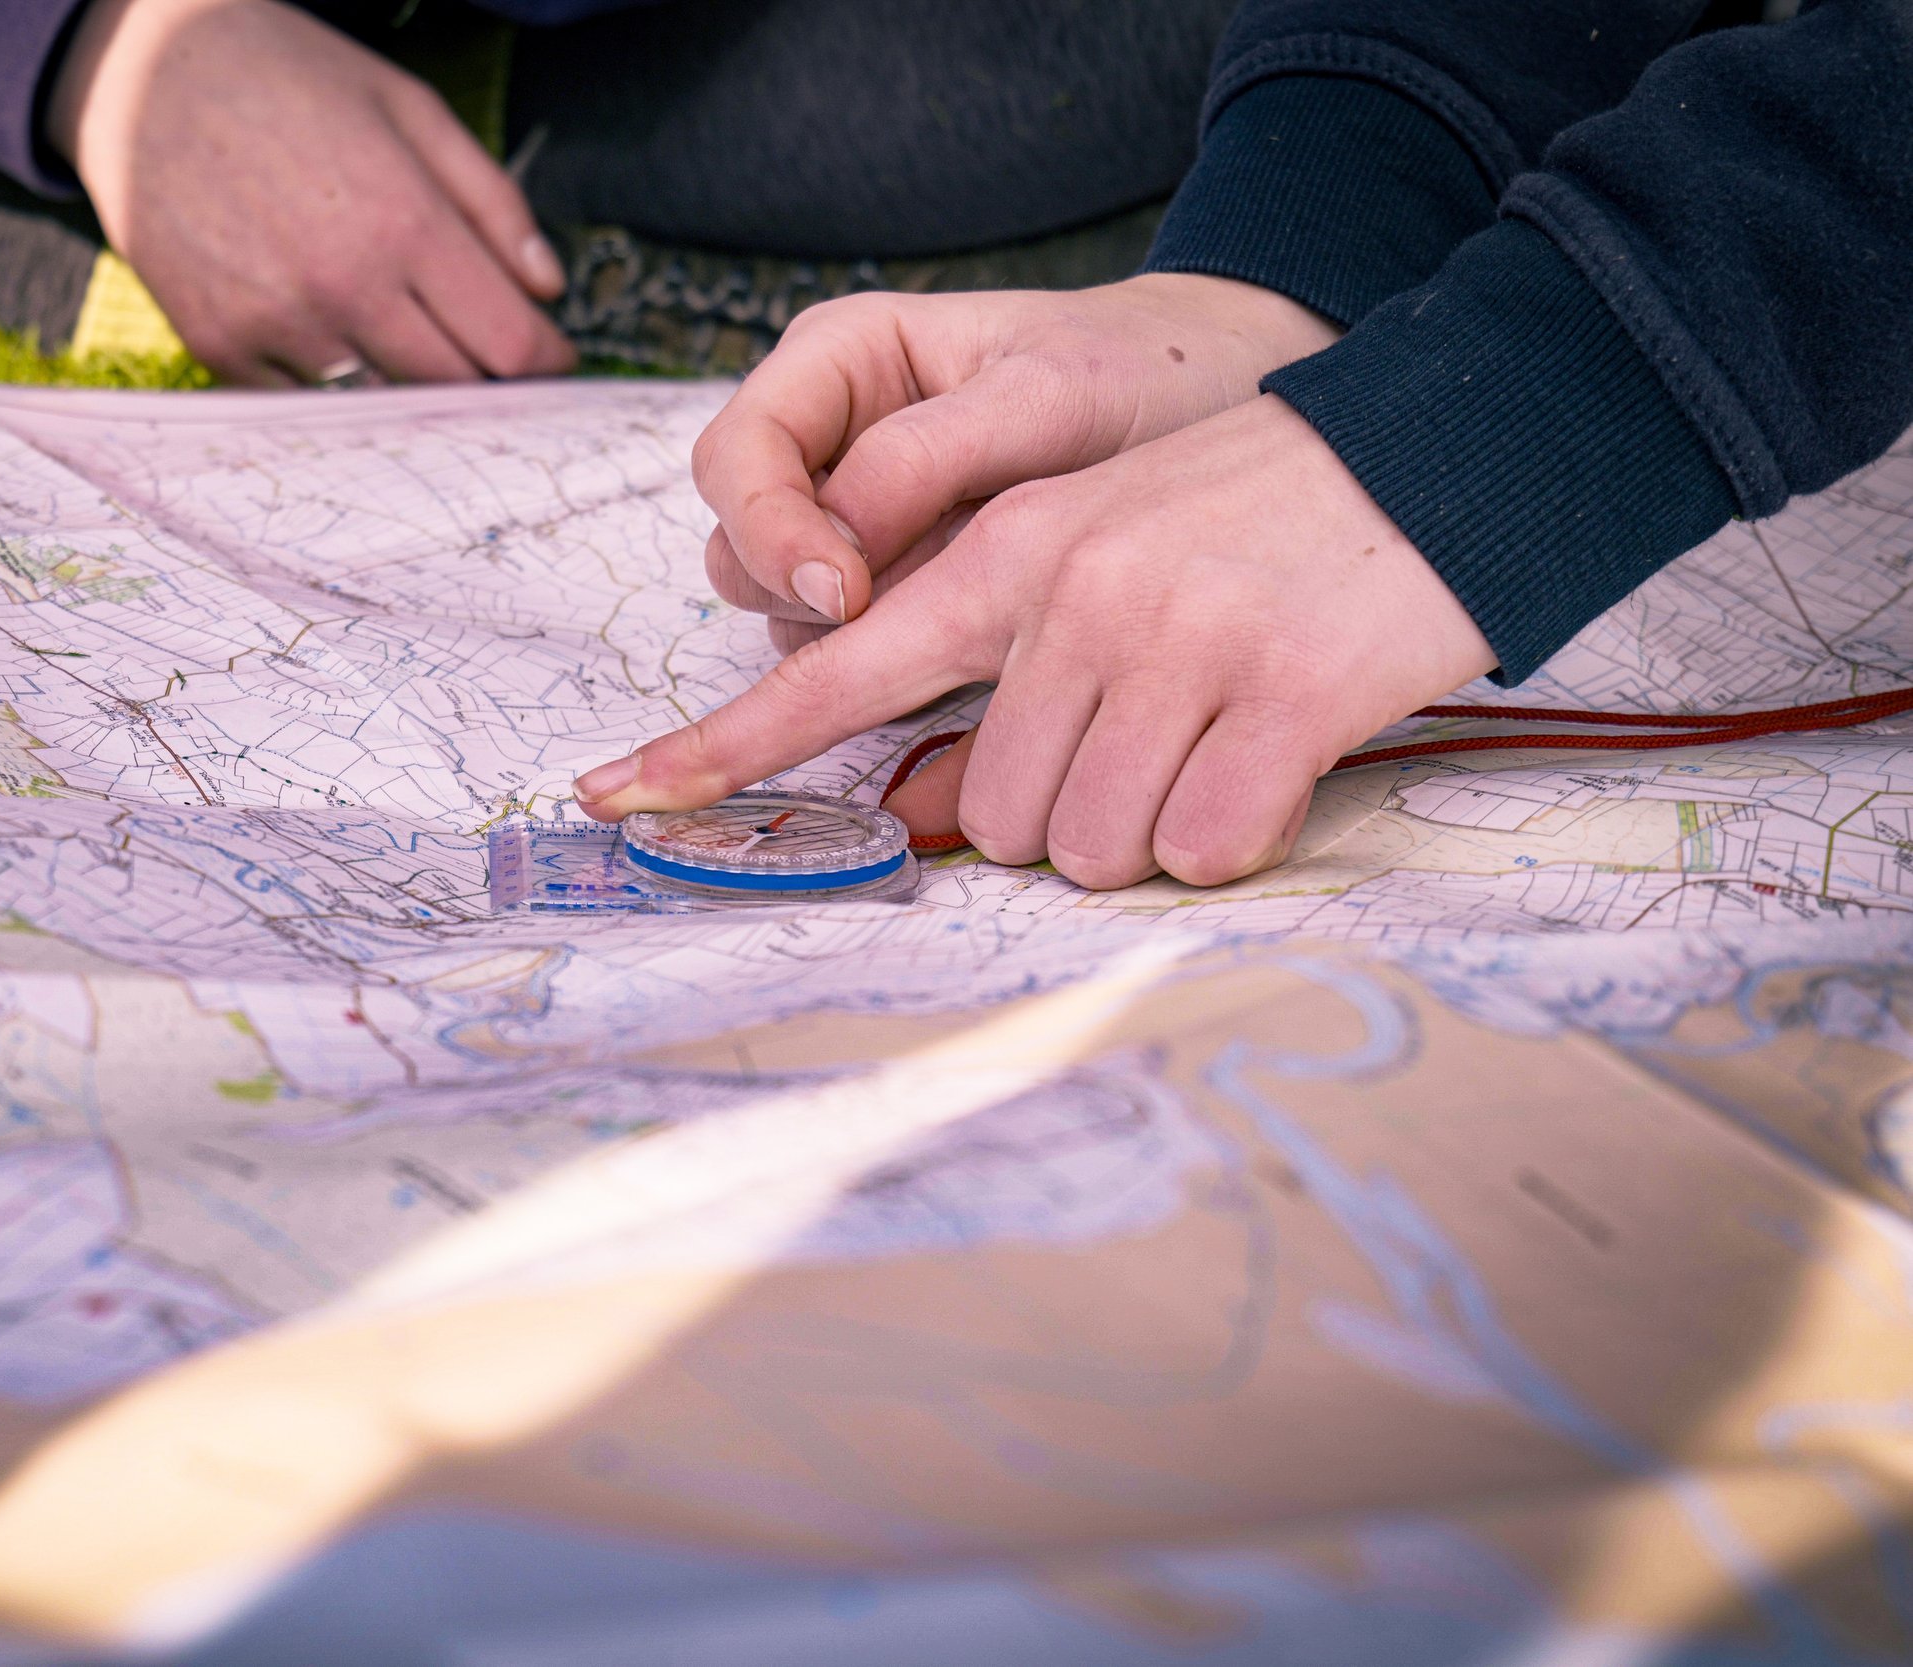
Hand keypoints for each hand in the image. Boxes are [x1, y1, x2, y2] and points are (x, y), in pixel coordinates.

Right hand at [49, 0, 575, 384]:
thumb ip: (493, 203)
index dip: (547, 362)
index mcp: (403, 221)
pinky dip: (334, 388)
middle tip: (491, 361)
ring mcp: (274, 323)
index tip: (551, 358)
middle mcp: (341, 285)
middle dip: (489, 382)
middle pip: (456, 391)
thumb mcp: (412, 110)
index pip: (511, 345)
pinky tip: (336, 341)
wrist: (142, 72)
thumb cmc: (291, 79)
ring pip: (383, 409)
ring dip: (411, 390)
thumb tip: (548, 291)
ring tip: (412, 347)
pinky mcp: (216, 345)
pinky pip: (304, 407)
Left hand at [575, 397, 1498, 888]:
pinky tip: (1277, 755)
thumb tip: (912, 814)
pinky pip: (1205, 849)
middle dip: (1063, 812)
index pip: (834, 669)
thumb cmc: (1256, 527)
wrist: (1447, 449)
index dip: (720, 744)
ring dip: (1148, 828)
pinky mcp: (1284, 695)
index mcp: (1012, 553)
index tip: (614, 791)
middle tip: (1154, 734)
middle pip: (988, 814)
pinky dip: (1236, 834)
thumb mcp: (1105, 565)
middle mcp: (1072, 590)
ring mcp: (1178, 640)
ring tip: (1217, 732)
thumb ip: (998, 681)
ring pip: (1089, 847)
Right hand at [691, 277, 1339, 653]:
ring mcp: (858, 522)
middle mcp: (828, 441)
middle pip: (739, 542)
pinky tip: (985, 639)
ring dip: (852, 635)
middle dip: (802, 591)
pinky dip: (899, 659)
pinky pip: (856, 648)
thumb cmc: (1143, 375)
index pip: (737, 460)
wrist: (1225, 406)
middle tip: (892, 618)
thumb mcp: (1046, 394)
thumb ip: (925, 457)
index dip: (774, 533)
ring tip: (966, 613)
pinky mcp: (901, 590)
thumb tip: (833, 555)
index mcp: (840, 362)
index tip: (846, 592)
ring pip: (785, 608)